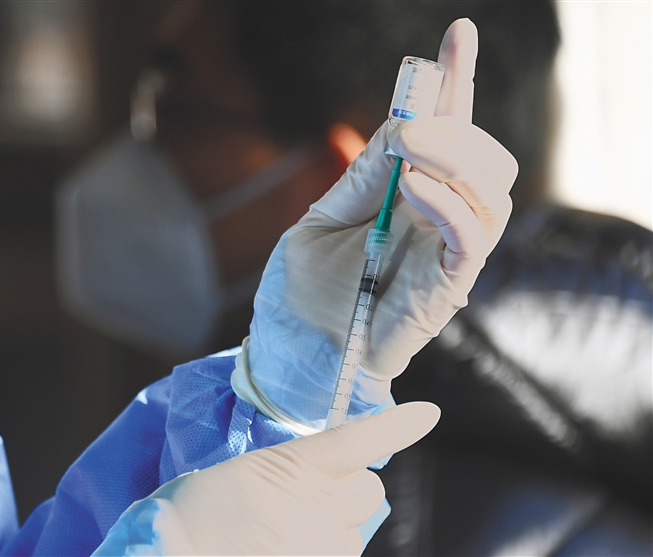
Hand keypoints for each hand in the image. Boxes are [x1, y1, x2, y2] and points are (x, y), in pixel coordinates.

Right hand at [92, 402, 439, 555]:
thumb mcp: (242, 474)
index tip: (427, 414)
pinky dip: (321, 552)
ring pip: (355, 533)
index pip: (359, 439)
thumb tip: (320, 482)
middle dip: (347, 494)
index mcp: (292, 464)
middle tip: (308, 504)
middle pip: (368, 490)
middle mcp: (318, 505)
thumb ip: (290, 473)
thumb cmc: (194, 513)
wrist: (169, 550)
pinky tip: (287, 546)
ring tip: (283, 537)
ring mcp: (322, 546)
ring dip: (332, 532)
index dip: (396, 426)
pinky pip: (342, 556)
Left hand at [242, 19, 517, 429]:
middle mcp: (439, 218)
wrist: (295, 352)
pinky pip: (474, 237)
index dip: (456, 83)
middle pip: (487, 156)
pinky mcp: (448, 287)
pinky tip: (414, 191)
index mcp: (410, 197)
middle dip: (456, 126)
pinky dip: (452, 203)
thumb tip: (398, 124)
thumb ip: (362, 178)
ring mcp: (448, 252)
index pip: (446, 133)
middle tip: (405, 127)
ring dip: (455, 157)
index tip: (457, 34)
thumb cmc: (303, 291)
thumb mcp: (322, 220)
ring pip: (494, 189)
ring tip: (406, 154)